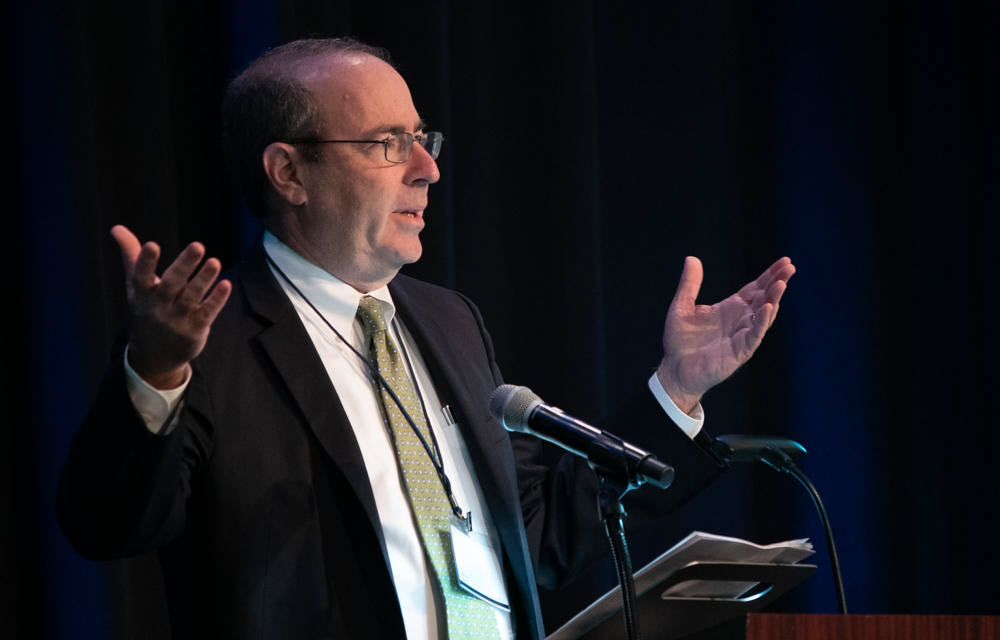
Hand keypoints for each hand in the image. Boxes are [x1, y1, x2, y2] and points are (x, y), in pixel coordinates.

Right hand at [111, 225, 231, 388]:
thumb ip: (132, 255)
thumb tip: (116, 227)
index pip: (141, 277)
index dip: (146, 262)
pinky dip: (216, 300)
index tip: (151, 245)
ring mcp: (178, 319)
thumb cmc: (147, 310)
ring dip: (204, 279)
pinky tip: (226, 284)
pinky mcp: (195, 329)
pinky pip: (207, 313)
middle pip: (172, 284)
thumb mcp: (137, 286)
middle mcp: (159, 306)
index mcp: (143, 294)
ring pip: (192, 297)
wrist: (155, 355)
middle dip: (184, 265)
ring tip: (215, 262)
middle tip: (198, 245)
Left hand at [657, 256, 795, 412]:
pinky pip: (754, 334)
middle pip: (765, 297)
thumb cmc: (680, 341)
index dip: (769, 275)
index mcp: (731, 307)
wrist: (675, 369)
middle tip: (790, 267)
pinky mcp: (740, 351)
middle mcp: (740, 320)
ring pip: (764, 315)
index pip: (755, 288)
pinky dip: (761, 321)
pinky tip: (767, 307)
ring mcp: (742, 335)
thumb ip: (689, 284)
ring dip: (773, 299)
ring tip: (781, 284)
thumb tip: (691, 258)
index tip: (784, 261)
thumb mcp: (682, 306)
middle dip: (777, 282)